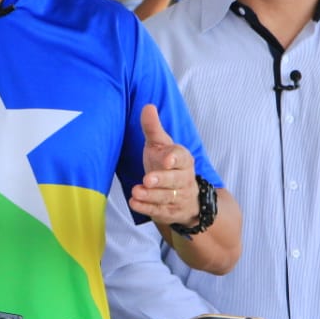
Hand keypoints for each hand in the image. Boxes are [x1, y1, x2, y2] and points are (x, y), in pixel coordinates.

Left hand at [126, 104, 198, 227]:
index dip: (175, 159)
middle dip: (162, 180)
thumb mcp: (160, 145)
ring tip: (136, 192)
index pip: (182, 158)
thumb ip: (153, 128)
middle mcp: (184, 179)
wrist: (185, 196)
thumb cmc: (168, 165)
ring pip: (167, 197)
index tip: (167, 160)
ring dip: (151, 196)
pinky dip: (147, 208)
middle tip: (147, 179)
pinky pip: (160, 211)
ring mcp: (179, 197)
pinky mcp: (170, 211)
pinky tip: (134, 203)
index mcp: (184, 160)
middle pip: (175, 180)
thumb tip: (148, 106)